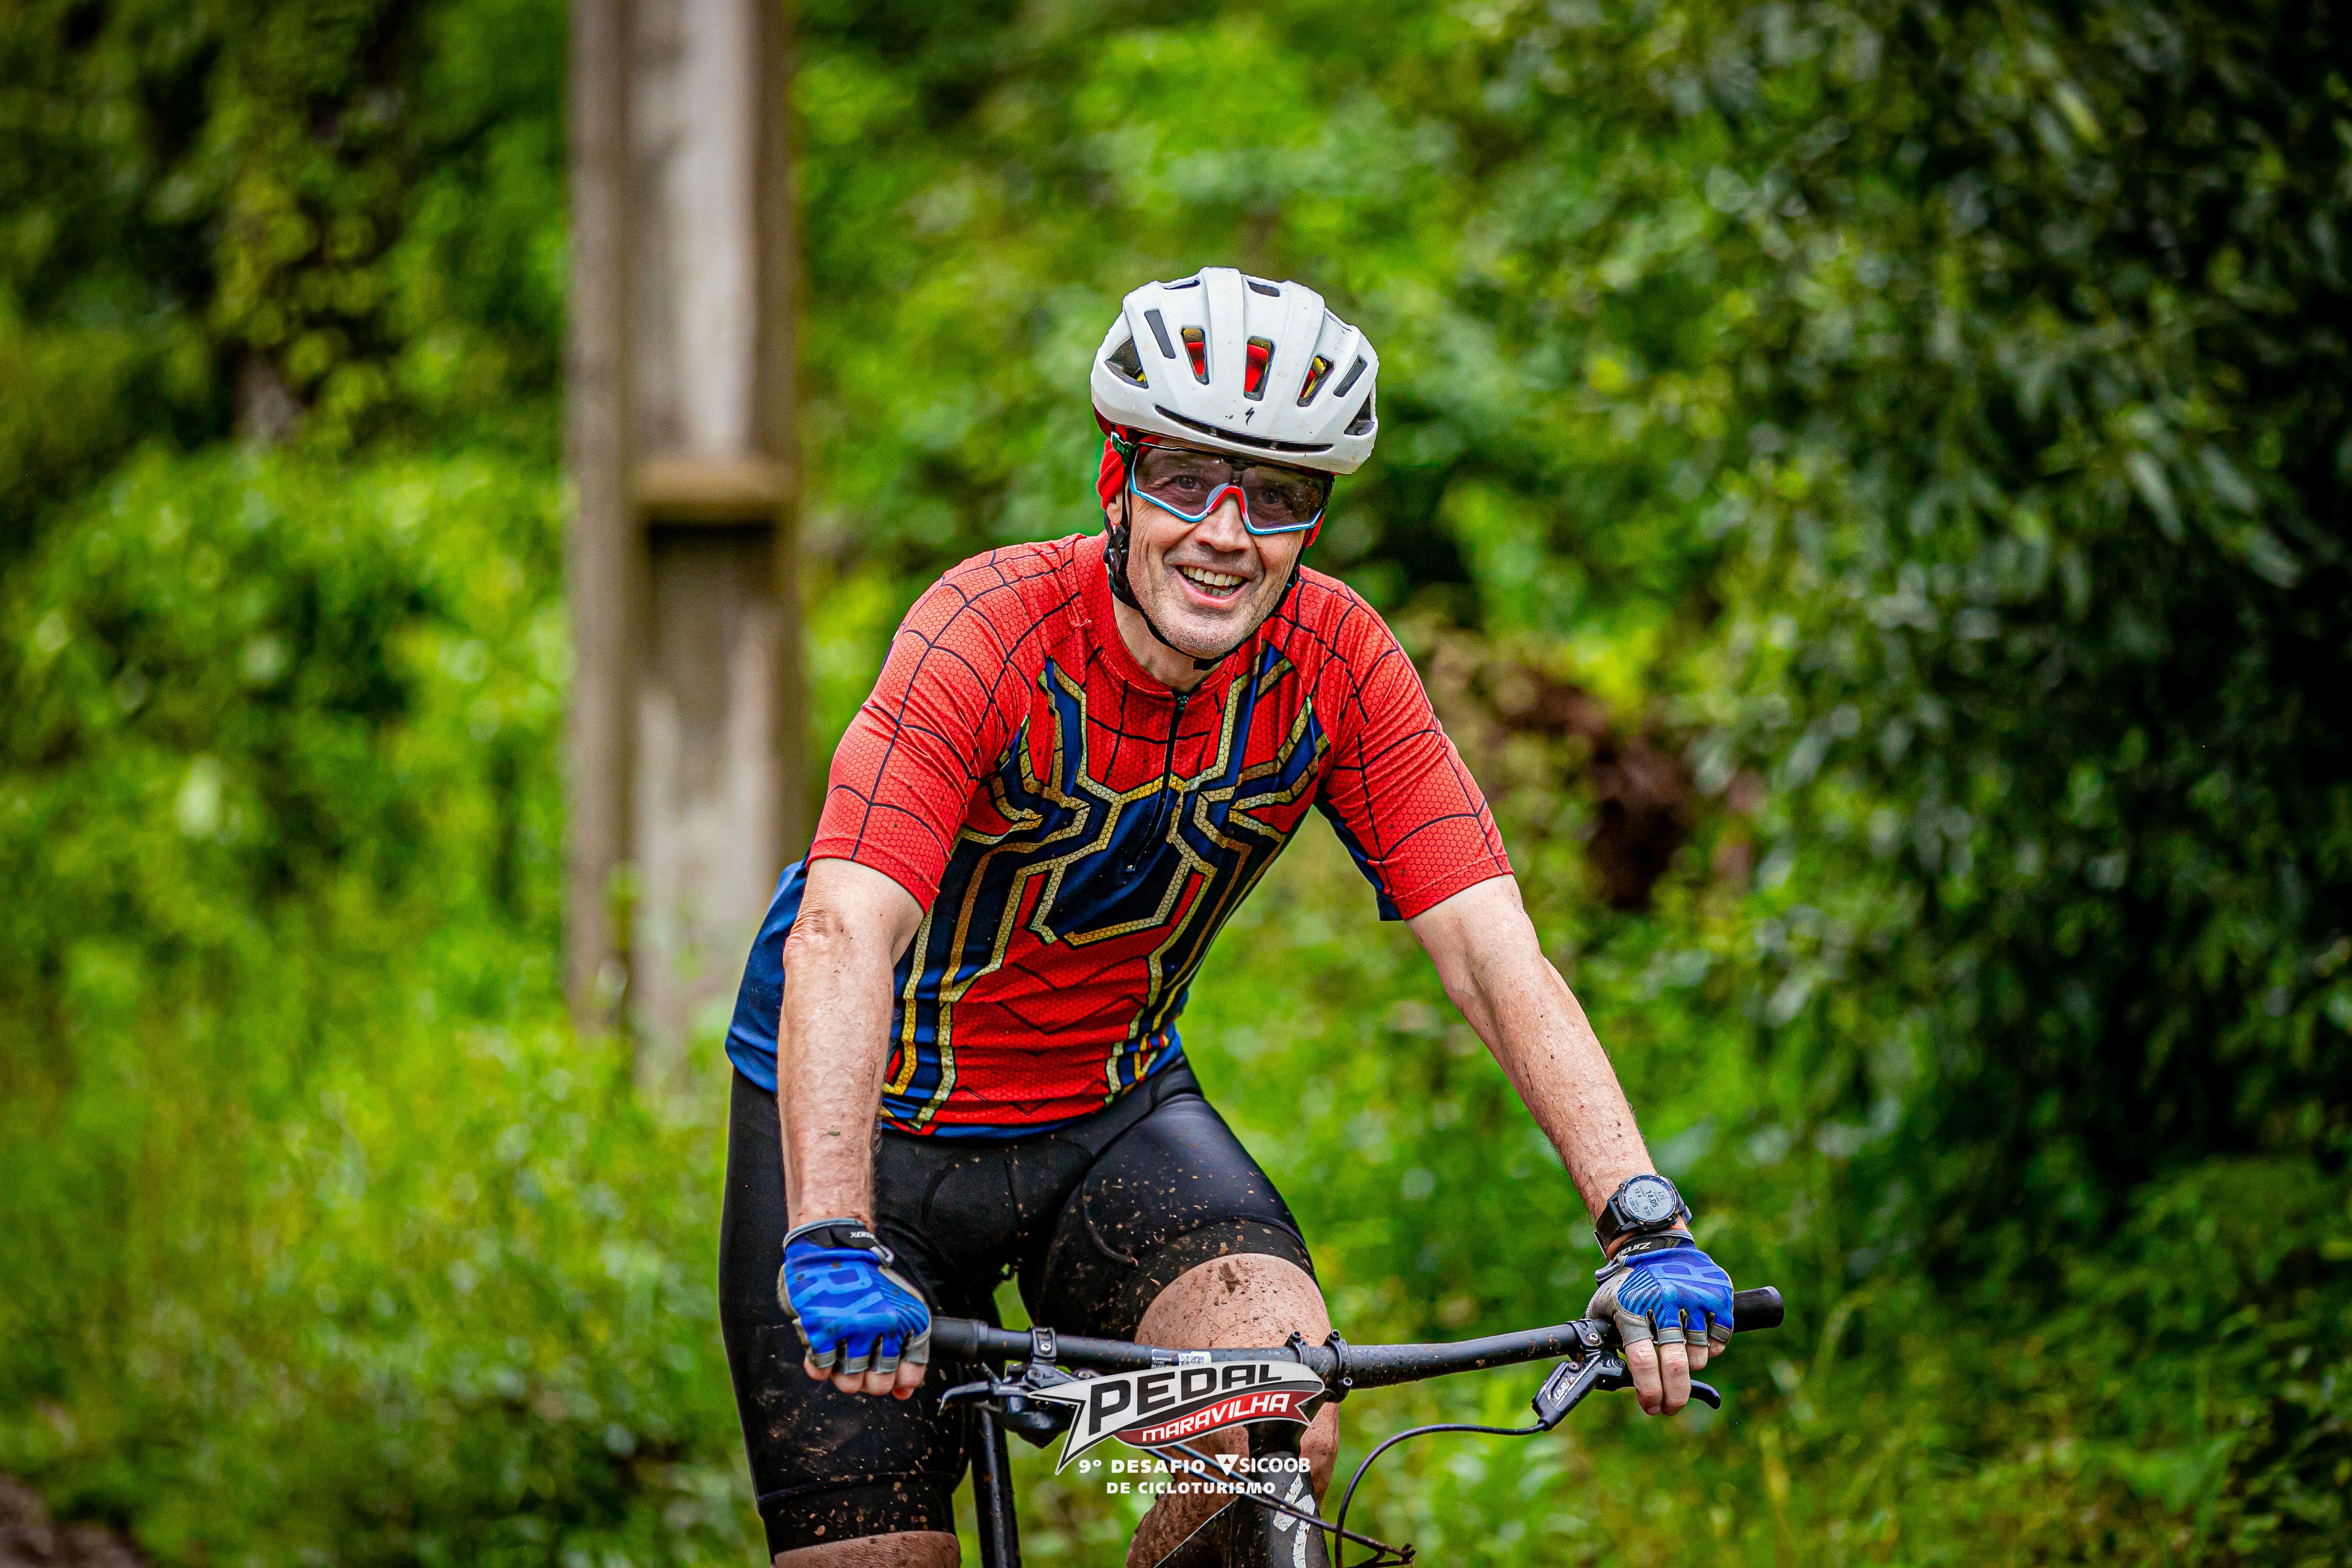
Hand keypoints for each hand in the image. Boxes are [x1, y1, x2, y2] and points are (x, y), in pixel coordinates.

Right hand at [779, 1221, 930, 1398]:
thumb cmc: (865, 1277)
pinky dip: (821, 1365)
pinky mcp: (820, 1330)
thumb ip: (906, 1347)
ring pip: (851, 1382)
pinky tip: (825, 1347)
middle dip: (872, 1380)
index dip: (901, 1379)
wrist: (832, 1246)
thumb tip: (905, 1391)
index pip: (912, 1371)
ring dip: (846, 1374)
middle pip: (880, 1383)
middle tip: (864, 1363)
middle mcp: (882, 1327)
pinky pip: (822, 1369)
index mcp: (906, 1319)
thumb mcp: (898, 1305)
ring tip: (843, 1352)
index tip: (894, 1376)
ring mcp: (850, 1330)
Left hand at [1584, 1239, 1733, 1414]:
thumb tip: (1595, 1373)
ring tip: (1678, 1356)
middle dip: (1674, 1396)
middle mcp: (1663, 1301)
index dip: (1649, 1390)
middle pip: (1676, 1364)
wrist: (1653, 1245)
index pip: (1643, 1360)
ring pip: (1699, 1355)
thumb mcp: (1602, 1308)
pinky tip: (1698, 1342)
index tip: (1651, 1406)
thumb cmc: (1625, 1286)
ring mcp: (1692, 1296)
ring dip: (1691, 1366)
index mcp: (1632, 1308)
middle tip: (1670, 1407)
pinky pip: (1721, 1337)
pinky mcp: (1717, 1293)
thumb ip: (1600, 1339)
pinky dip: (1712, 1347)